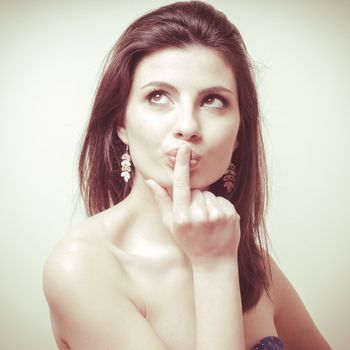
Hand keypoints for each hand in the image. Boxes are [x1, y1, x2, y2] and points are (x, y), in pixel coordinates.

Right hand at [146, 144, 240, 268]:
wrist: (214, 261)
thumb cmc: (188, 241)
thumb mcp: (170, 224)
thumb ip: (162, 200)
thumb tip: (150, 180)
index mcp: (181, 217)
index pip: (181, 185)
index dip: (182, 166)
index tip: (184, 148)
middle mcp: (199, 215)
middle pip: (196, 190)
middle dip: (194, 198)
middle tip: (196, 216)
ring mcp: (217, 215)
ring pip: (209, 194)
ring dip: (207, 203)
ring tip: (207, 220)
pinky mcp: (231, 215)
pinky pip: (221, 200)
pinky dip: (219, 207)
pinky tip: (217, 221)